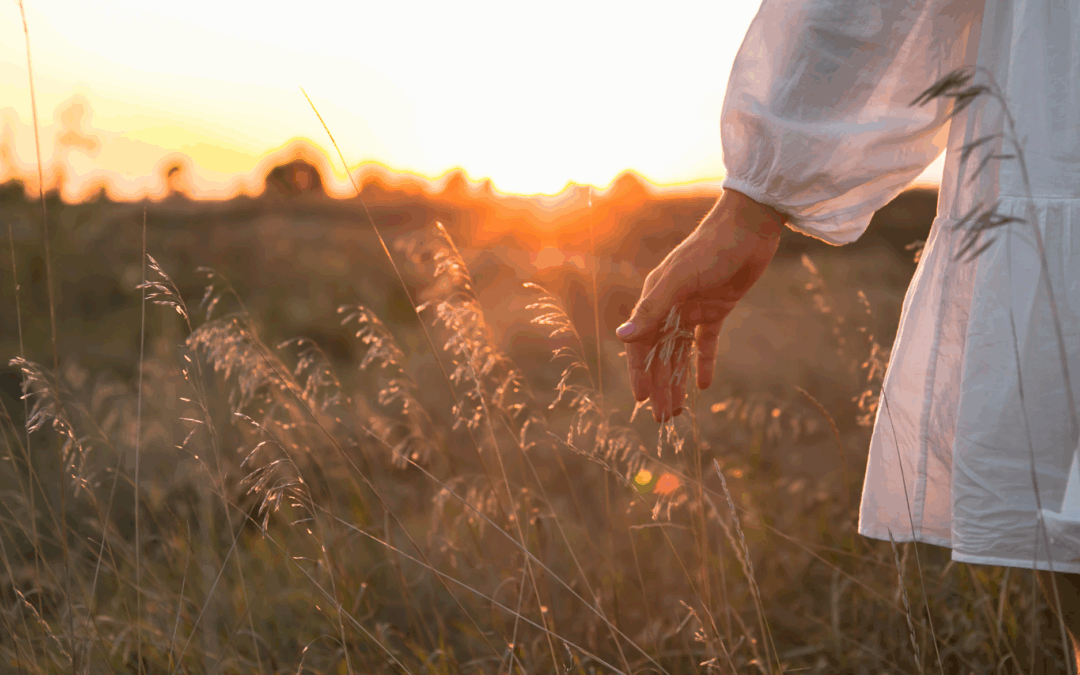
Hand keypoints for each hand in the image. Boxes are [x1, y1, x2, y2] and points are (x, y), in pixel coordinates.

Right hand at [616, 188, 783, 422]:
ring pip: (681, 353)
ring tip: (678, 410)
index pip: (641, 344)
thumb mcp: (679, 280)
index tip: (642, 401)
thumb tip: (621, 338)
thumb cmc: (710, 248)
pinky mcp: (718, 308)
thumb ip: (651, 310)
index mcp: (655, 298)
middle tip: (663, 419)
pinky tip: (704, 386)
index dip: (640, 373)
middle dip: (660, 386)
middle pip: (661, 354)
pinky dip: (704, 363)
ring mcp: (694, 308)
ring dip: (678, 380)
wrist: (749, 226)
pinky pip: (707, 342)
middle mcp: (670, 306)